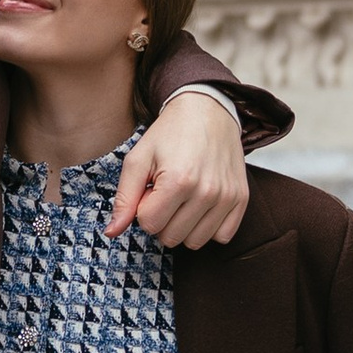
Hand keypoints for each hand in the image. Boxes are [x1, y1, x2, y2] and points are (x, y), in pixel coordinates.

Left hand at [110, 86, 247, 249]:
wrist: (207, 110)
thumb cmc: (169, 134)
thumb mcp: (138, 159)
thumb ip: (124, 198)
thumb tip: (111, 232)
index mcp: (178, 181)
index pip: (149, 224)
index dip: (144, 208)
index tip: (150, 188)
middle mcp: (206, 192)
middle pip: (171, 237)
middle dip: (162, 219)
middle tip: (166, 192)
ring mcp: (227, 197)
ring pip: (195, 242)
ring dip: (184, 226)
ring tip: (183, 198)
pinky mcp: (241, 199)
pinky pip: (222, 236)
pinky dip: (208, 227)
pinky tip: (201, 206)